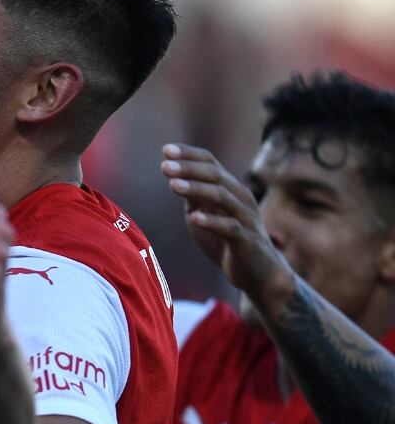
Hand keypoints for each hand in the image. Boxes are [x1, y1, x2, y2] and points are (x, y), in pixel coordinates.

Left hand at [162, 143, 293, 300]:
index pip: (211, 163)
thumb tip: (175, 177)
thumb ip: (194, 198)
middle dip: (189, 169)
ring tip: (173, 185)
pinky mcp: (247, 240)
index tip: (165, 150)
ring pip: (222, 197)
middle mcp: (240, 198)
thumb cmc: (227, 241)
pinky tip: (194, 217)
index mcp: (230, 189)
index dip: (189, 155)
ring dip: (197, 189)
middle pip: (215, 175)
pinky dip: (212, 221)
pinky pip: (230, 227)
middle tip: (165, 166)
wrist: (257, 272)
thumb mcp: (205, 216)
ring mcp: (245, 218)